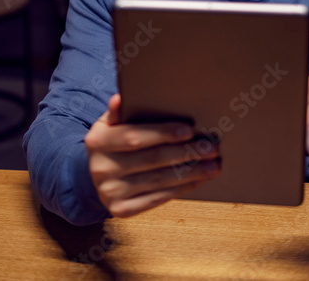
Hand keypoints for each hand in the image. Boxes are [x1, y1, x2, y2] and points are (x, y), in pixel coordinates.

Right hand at [84, 94, 221, 217]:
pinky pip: (157, 199)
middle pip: (152, 159)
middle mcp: (101, 168)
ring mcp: (110, 192)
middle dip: (186, 153)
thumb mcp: (109, 124)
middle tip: (211, 148)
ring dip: (191, 173)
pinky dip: (181, 188)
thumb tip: (120, 98)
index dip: (163, 133)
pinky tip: (198, 179)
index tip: (190, 130)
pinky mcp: (120, 210)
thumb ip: (118, 112)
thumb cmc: (112, 143)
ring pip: (158, 180)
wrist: (95, 177)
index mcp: (97, 141)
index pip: (134, 137)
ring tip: (213, 165)